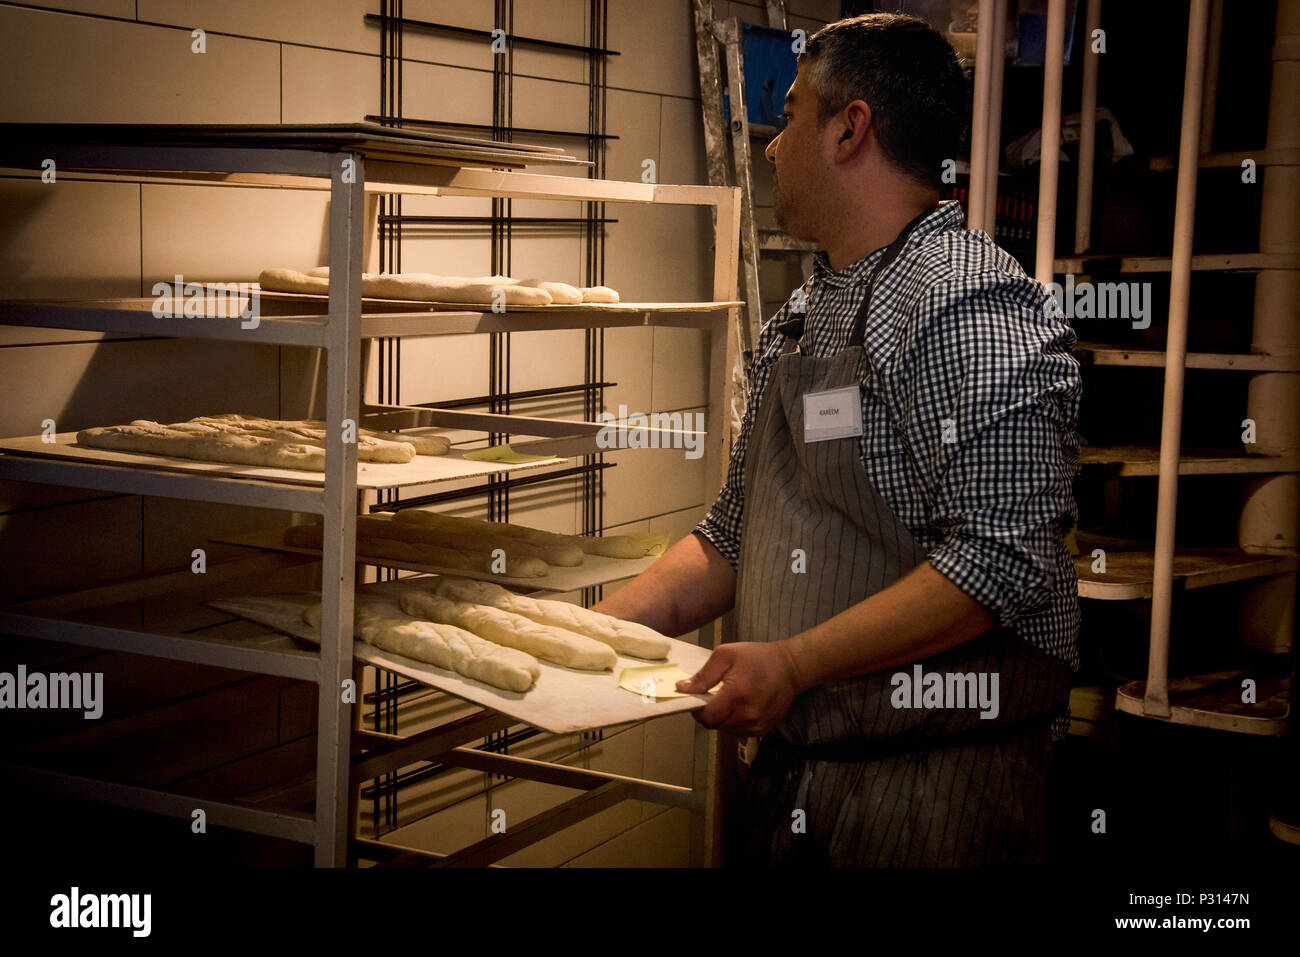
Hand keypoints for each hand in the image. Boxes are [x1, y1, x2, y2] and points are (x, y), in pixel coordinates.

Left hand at [676, 641, 802, 735]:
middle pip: (714, 725)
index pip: (706, 717)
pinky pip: (738, 731)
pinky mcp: (762, 729)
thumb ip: (703, 675)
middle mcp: (747, 715)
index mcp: (736, 695)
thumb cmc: (759, 658)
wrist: (791, 667)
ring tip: (730, 698)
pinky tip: (739, 705)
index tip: (698, 697)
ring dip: (721, 718)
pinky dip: (733, 721)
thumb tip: (683, 688)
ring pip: (725, 730)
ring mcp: (756, 725)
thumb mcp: (726, 655)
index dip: (697, 708)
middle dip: (709, 712)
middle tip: (714, 695)